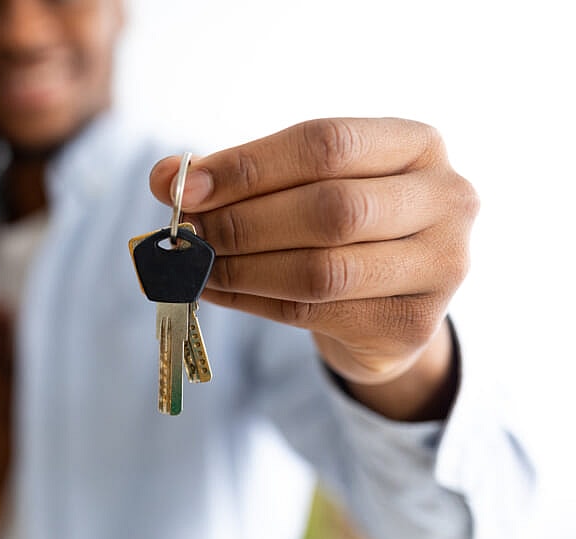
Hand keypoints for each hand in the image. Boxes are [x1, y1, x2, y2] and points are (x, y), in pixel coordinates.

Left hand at [150, 118, 476, 419]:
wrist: (388, 305)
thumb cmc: (340, 227)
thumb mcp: (301, 186)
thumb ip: (239, 176)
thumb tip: (163, 177)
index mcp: (418, 144)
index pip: (326, 143)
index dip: (249, 166)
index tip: (184, 187)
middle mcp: (446, 199)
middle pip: (330, 208)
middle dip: (244, 221)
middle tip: (186, 231)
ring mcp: (439, 266)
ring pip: (322, 269)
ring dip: (243, 267)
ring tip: (196, 264)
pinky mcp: (411, 325)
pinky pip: (312, 313)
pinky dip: (250, 301)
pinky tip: (213, 290)